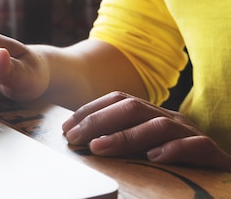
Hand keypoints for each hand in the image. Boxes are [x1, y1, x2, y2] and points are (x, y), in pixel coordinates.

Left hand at [62, 91, 230, 171]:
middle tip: (75, 138)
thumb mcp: (143, 150)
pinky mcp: (212, 153)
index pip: (118, 101)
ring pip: (158, 125)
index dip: (90, 111)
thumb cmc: (177, 165)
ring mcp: (191, 134)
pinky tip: (153, 158)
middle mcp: (170, 119)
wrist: (225, 178)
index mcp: (152, 115)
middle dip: (99, 121)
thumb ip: (120, 142)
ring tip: (99, 148)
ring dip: (125, 136)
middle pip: (132, 108)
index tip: (66, 128)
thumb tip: (81, 141)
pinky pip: (194, 145)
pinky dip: (172, 150)